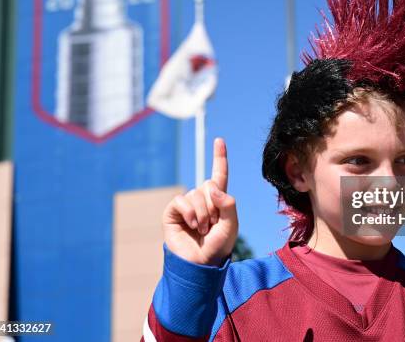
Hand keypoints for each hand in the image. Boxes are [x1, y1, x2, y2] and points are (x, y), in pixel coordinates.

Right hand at [163, 138, 237, 265]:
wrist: (200, 265)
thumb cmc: (218, 247)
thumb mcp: (232, 225)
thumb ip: (228, 204)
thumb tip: (212, 187)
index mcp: (218, 201)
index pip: (220, 175)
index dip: (219, 158)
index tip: (219, 140)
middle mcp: (202, 200)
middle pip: (209, 184)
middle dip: (214, 206)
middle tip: (212, 225)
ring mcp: (187, 205)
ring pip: (196, 193)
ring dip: (203, 214)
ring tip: (202, 230)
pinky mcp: (173, 211)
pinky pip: (181, 200)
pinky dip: (189, 212)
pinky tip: (192, 225)